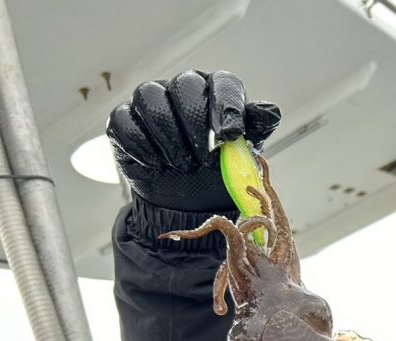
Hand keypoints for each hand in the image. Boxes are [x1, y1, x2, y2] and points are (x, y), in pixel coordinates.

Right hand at [106, 70, 280, 210]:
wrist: (187, 200)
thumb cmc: (218, 171)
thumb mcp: (242, 155)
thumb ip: (255, 131)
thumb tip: (271, 111)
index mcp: (215, 92)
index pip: (222, 84)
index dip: (227, 107)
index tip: (231, 135)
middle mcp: (182, 89)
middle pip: (184, 86)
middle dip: (195, 125)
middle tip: (204, 160)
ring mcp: (151, 102)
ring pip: (150, 98)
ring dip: (168, 136)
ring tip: (182, 166)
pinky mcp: (124, 121)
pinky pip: (125, 122)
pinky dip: (141, 146)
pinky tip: (156, 166)